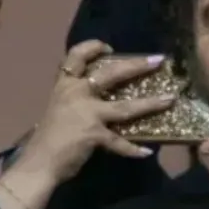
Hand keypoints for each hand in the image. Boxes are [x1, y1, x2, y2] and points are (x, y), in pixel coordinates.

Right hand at [9, 41, 174, 184]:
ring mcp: (87, 113)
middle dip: (136, 65)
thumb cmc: (47, 136)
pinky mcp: (94, 134)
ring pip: (125, 106)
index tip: (110, 48)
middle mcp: (76, 93)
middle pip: (110, 73)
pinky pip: (120, 141)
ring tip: (169, 99)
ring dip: (150, 103)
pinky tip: (146, 152)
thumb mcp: (58, 108)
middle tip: (157, 61)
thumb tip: (100, 99)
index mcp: (64, 85)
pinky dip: (133, 148)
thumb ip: (76, 100)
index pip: (76, 55)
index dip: (94, 47)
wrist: (38, 161)